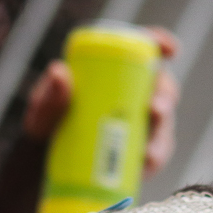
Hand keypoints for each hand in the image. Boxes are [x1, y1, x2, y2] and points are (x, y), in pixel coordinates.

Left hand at [21, 27, 181, 175]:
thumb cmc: (46, 128)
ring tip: (148, 144)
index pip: (141, 51)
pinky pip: (156, 153)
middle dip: (166, 95)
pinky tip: (146, 160)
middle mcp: (132, 96)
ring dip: (162, 130)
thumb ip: (50, 95)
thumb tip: (60, 72)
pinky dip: (155, 156)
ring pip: (164, 122)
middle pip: (162, 87)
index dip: (160, 43)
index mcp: (112, 73)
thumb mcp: (43, 110)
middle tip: (154, 108)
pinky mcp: (141, 153)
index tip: (170, 49)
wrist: (42, 168)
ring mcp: (140, 126)